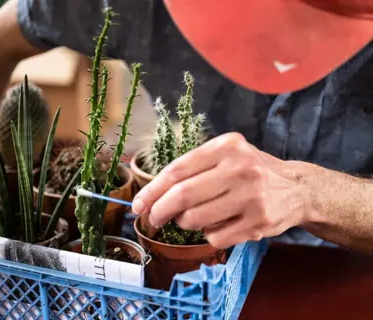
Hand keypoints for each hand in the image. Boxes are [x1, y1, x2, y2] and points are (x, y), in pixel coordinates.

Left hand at [132, 132, 312, 248]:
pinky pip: (214, 237)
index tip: (138, 205)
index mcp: (227, 147)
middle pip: (182, 196)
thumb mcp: (226, 155)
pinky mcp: (258, 223)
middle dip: (159, 211)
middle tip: (152, 219)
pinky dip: (207, 235)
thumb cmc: (251, 170)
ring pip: (194, 220)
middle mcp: (240, 168)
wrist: (297, 188)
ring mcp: (251, 197)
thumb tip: (152, 195)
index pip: (177, 170)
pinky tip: (218, 225)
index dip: (151, 191)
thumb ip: (193, 168)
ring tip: (192, 217)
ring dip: (184, 223)